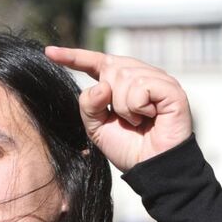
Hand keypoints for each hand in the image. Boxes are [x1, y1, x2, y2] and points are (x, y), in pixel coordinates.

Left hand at [45, 46, 192, 171]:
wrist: (151, 168)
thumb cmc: (129, 148)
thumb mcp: (97, 127)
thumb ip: (89, 104)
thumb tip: (102, 85)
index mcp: (122, 84)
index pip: (96, 63)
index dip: (74, 57)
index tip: (50, 52)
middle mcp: (142, 76)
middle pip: (111, 68)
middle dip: (110, 98)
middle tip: (127, 120)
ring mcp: (159, 81)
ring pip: (126, 77)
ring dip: (125, 106)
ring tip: (139, 121)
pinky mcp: (172, 90)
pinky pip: (142, 86)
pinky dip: (139, 106)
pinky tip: (151, 117)